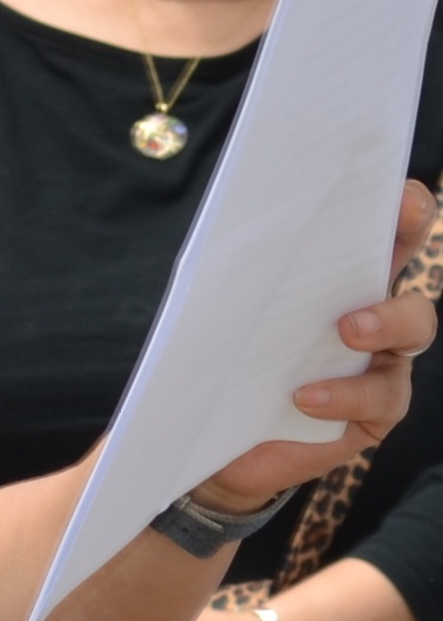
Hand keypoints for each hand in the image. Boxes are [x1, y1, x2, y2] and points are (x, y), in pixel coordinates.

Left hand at [196, 180, 437, 511]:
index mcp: (337, 278)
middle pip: (407, 264)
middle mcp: (372, 313)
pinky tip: (303, 396)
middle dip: (409, 240)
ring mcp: (380, 363)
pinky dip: (340, 395)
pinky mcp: (372, 414)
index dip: (400, 207)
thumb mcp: (224, 305)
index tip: (399, 187)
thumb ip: (240, 270)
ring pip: (412, 329)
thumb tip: (233, 227)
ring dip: (384, 322)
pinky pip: (377, 398)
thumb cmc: (220, 354)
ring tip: (347, 329)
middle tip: (397, 224)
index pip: (378, 233)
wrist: (208, 432)